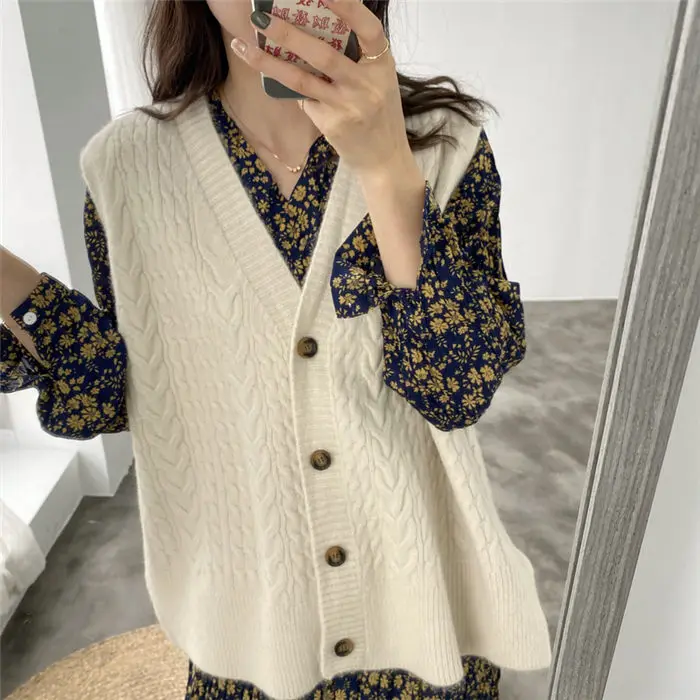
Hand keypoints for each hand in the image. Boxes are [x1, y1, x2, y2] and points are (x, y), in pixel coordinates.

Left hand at [234, 0, 410, 175]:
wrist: (383, 157)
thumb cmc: (378, 111)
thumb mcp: (377, 78)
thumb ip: (355, 56)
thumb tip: (311, 26)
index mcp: (382, 64)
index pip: (368, 28)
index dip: (347, 6)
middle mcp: (367, 85)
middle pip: (324, 55)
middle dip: (289, 33)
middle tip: (261, 17)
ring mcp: (347, 106)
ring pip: (301, 80)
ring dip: (268, 62)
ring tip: (243, 46)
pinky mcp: (331, 124)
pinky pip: (302, 99)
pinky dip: (288, 86)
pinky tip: (271, 75)